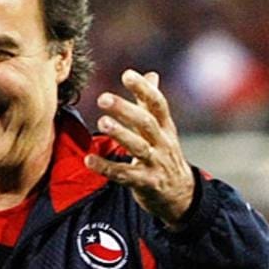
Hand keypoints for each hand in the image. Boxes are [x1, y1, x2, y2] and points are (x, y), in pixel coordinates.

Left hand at [85, 69, 194, 228]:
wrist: (180, 194)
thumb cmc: (165, 154)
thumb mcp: (164, 129)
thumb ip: (152, 103)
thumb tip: (152, 74)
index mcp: (166, 127)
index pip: (158, 104)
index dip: (144, 89)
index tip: (127, 74)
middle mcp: (162, 143)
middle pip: (146, 123)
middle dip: (125, 110)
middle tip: (103, 98)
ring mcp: (155, 163)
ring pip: (138, 147)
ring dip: (120, 134)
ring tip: (102, 122)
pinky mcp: (145, 183)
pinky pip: (124, 175)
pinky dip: (106, 168)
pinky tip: (88, 160)